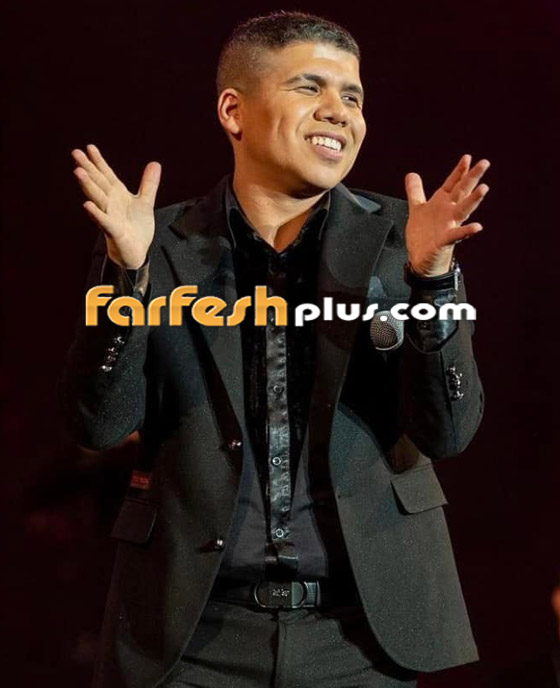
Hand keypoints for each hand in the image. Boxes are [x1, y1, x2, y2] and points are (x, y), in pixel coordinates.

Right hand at [72, 144, 160, 268]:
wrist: (137, 252)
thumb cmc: (137, 228)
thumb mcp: (146, 202)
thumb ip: (149, 184)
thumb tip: (155, 163)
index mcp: (118, 195)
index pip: (106, 175)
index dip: (98, 162)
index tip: (89, 147)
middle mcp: (111, 204)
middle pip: (98, 183)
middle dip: (87, 169)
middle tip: (75, 154)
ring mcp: (110, 217)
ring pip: (98, 199)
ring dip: (88, 186)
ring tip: (78, 172)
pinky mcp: (114, 232)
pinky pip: (104, 221)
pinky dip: (97, 214)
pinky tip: (87, 205)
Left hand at [404, 154, 489, 276]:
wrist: (421, 260)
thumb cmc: (423, 236)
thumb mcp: (417, 209)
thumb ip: (415, 191)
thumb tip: (412, 174)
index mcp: (441, 203)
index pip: (452, 184)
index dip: (459, 171)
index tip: (467, 157)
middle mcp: (448, 213)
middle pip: (462, 192)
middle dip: (472, 177)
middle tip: (484, 163)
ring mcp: (449, 226)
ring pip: (463, 210)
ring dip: (474, 199)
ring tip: (483, 188)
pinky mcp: (445, 241)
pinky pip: (457, 235)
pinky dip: (467, 231)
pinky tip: (477, 227)